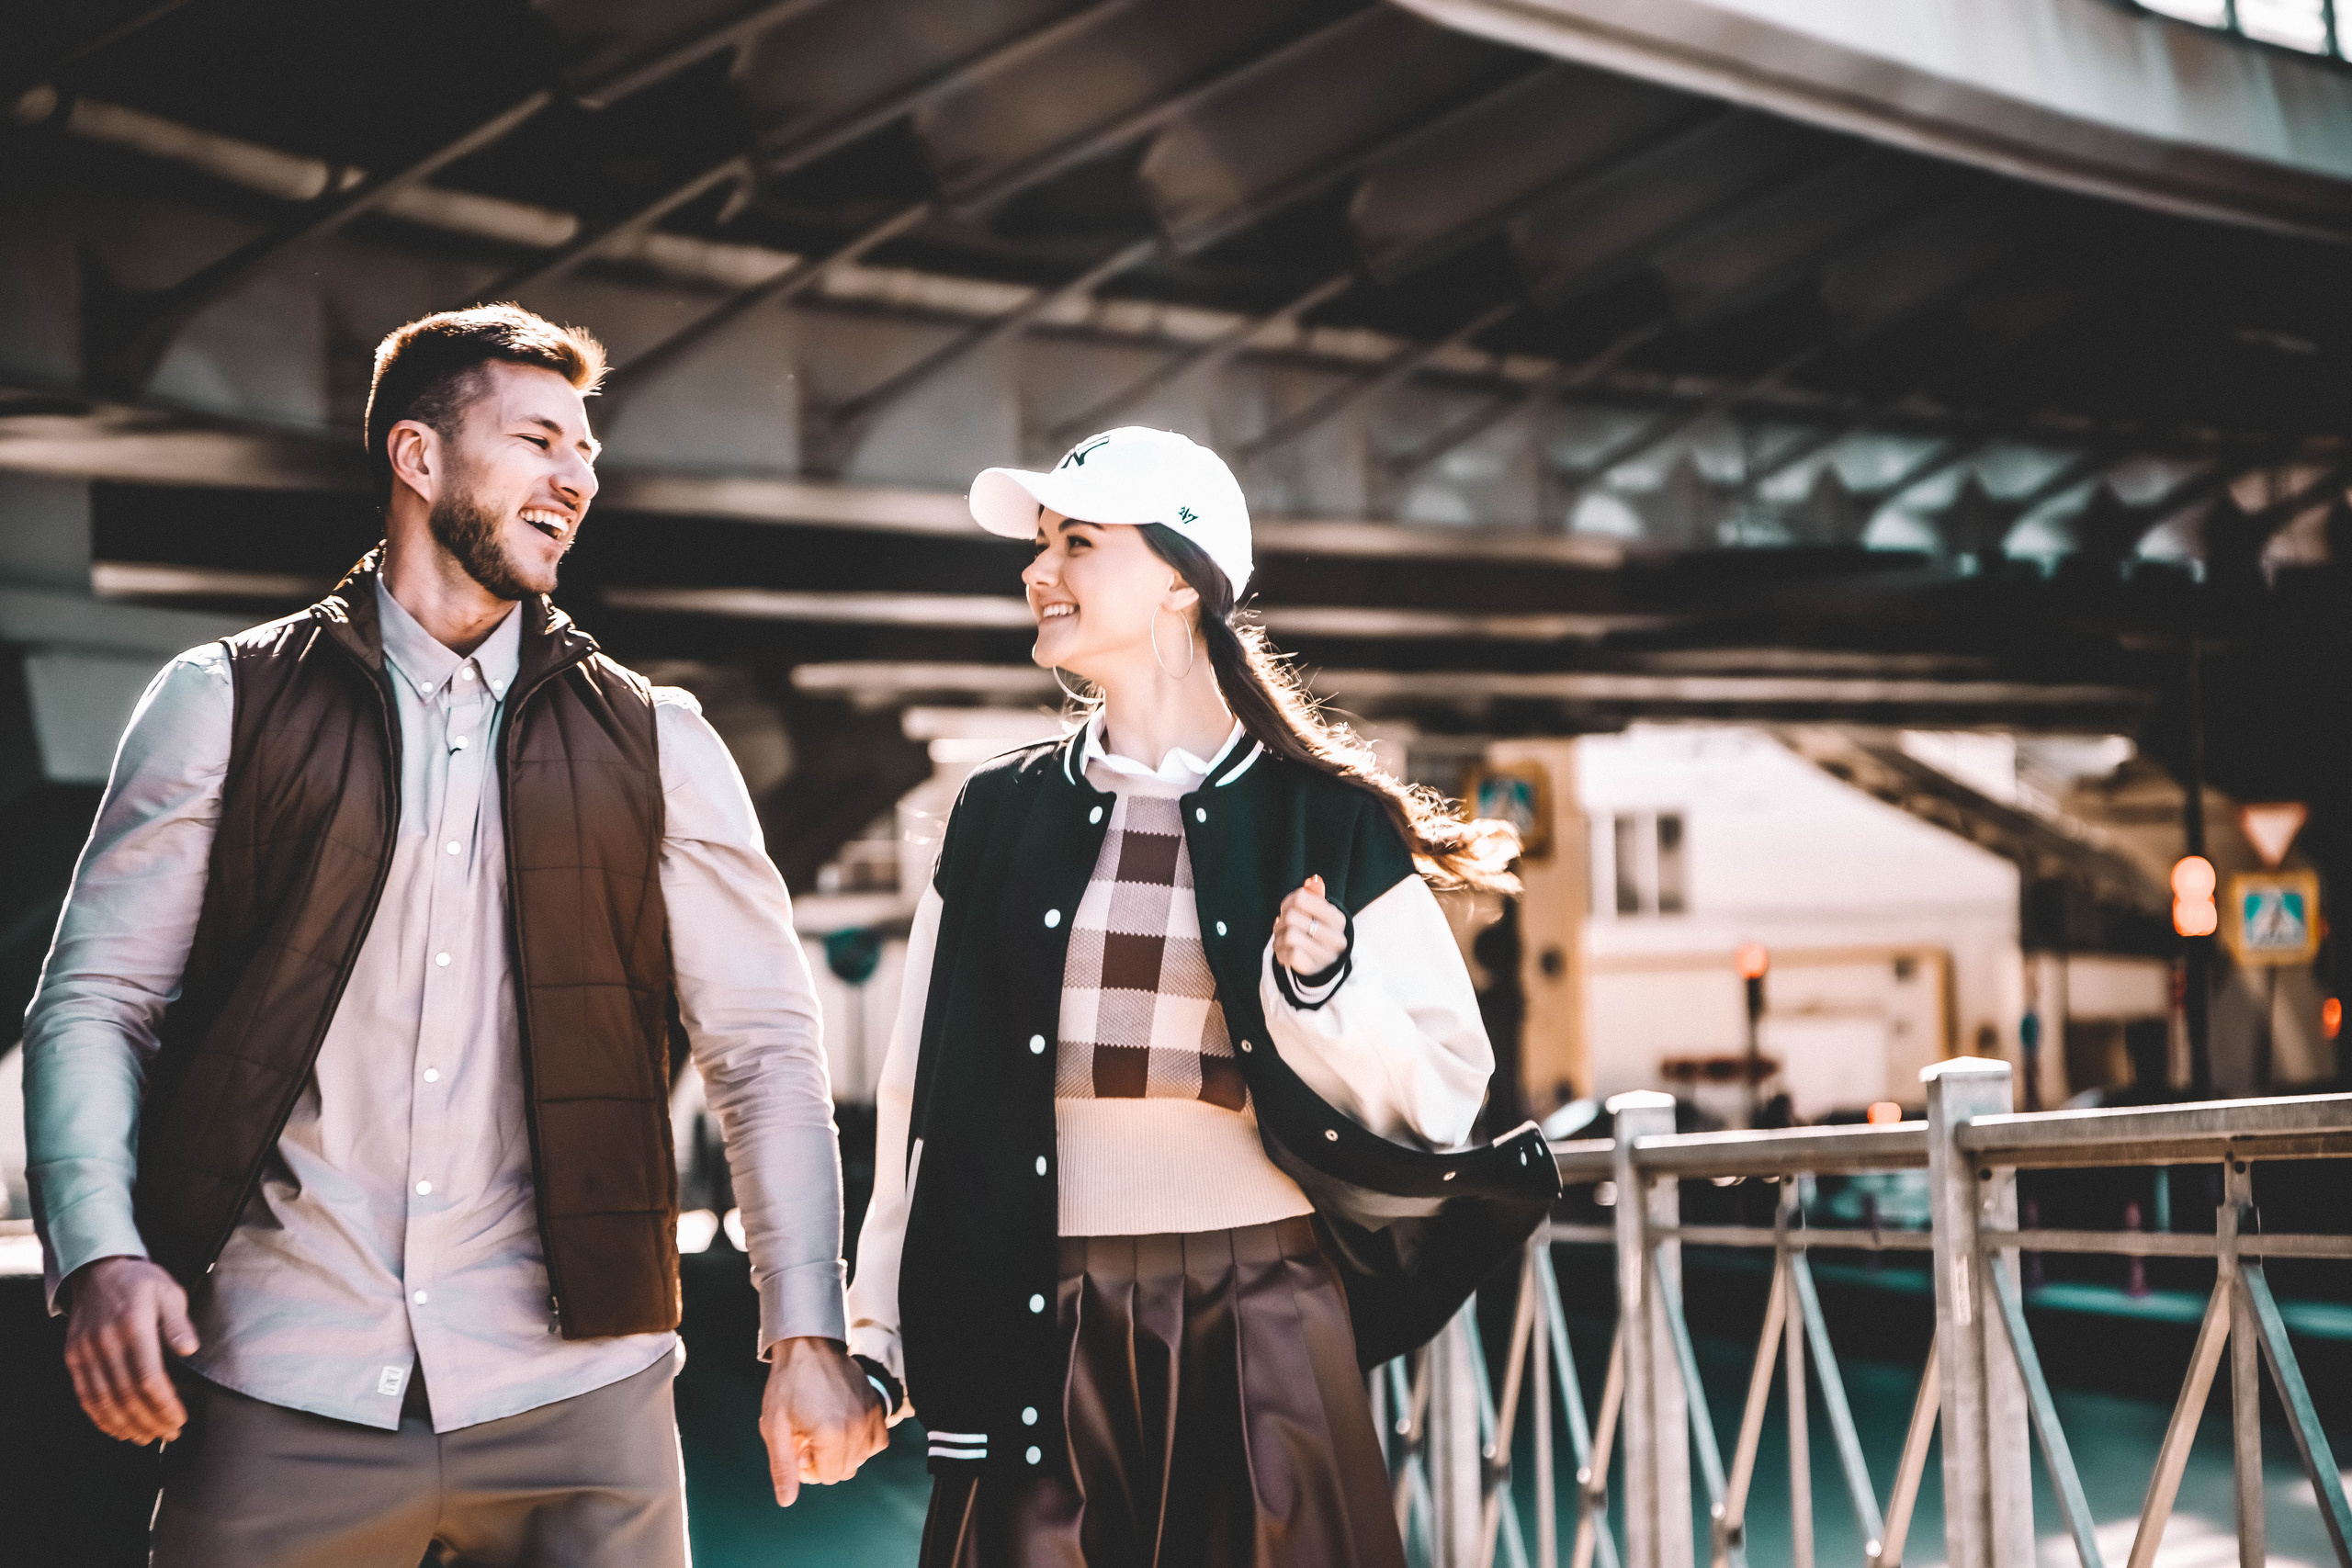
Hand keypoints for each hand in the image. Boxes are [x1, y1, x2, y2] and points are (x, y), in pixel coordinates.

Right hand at [64, 1256, 197, 1444]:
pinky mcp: (74, 1357)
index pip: (149, 1378)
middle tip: (169, 1435)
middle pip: (127, 1396)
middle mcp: (106, 1342)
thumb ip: (179, 1323)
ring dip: (126, 1425)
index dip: (164, 1405)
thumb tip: (189, 1349)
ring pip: (104, 1401)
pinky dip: (101, 1417)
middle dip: (150, 1421)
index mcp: (133, 1326)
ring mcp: (86, 1352)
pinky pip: (85, 1395)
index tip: (179, 1419)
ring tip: (146, 1437)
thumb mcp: (169, 1291)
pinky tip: (117, 1428)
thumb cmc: (140, 1282)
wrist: (97, 1271)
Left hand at [759, 1337, 886, 1505]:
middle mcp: (857, 1428)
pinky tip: (845, 1429)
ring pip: (862, 1458)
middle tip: (807, 1438)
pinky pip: (878, 1441)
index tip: (797, 1446)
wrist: (809, 1346)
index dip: (809, 1468)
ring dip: (842, 1452)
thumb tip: (786, 1500)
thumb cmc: (787, 1384)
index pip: (828, 1477)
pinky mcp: (877, 1406)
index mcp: (832, 1435)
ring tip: (823, 1430)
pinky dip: (864, 1442)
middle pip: (845, 1470)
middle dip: (824, 1462)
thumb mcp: (774, 1427)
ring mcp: (871, 1416)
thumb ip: (782, 1467)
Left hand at [1273, 874, 1347, 977]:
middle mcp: (1336, 938)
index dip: (1288, 901)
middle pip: (1292, 917)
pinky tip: (1284, 951)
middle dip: (1282, 921)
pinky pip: (1289, 955)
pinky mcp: (1312, 969)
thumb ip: (1316, 896)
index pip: (1302, 898)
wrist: (1326, 965)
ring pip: (1289, 937)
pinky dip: (1281, 952)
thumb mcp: (1321, 913)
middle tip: (1283, 925)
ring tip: (1282, 938)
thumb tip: (1314, 880)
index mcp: (1338, 919)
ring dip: (1279, 937)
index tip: (1289, 908)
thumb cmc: (1320, 932)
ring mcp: (1325, 956)